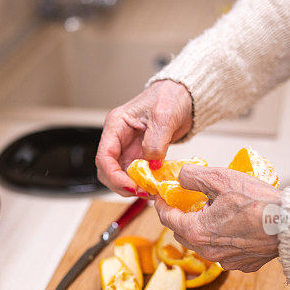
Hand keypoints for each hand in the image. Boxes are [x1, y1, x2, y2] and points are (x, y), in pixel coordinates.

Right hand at [96, 80, 192, 195]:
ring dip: (133, 187)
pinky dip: (144, 184)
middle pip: (108, 170)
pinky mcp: (141, 156)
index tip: (130, 186)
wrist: (185, 97)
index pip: (104, 156)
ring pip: (121, 176)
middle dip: (122, 185)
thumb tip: (151, 164)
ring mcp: (129, 148)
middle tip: (142, 192)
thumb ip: (156, 141)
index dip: (113, 175)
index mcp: (116, 125)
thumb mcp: (164, 116)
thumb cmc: (171, 97)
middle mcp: (119, 138)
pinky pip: (137, 175)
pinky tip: (155, 186)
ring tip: (150, 191)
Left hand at [155, 165, 281, 272]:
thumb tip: (181, 177)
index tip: (162, 195)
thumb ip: (194, 176)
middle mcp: (207, 251)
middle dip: (181, 216)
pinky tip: (234, 225)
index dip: (161, 204)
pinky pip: (223, 251)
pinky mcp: (242, 264)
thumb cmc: (258, 202)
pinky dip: (223, 239)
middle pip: (182, 232)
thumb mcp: (221, 178)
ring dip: (202, 228)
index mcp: (197, 231)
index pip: (167, 218)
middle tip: (187, 201)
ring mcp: (225, 261)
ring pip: (202, 244)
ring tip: (213, 211)